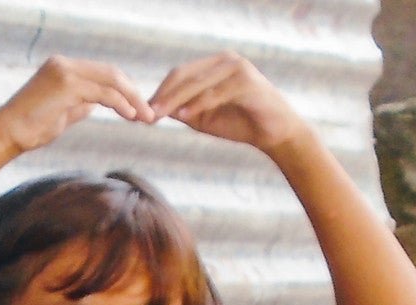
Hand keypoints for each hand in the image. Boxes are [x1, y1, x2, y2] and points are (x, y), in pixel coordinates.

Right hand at [0, 55, 154, 157]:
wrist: (3, 136)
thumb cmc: (28, 130)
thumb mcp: (61, 113)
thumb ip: (80, 104)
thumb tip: (97, 104)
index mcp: (62, 67)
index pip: (101, 73)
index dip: (122, 89)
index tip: (136, 107)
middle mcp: (64, 64)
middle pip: (110, 72)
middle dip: (132, 92)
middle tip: (148, 111)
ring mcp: (65, 72)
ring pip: (111, 80)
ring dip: (131, 98)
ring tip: (144, 115)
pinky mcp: (67, 85)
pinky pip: (103, 92)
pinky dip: (120, 103)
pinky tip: (130, 115)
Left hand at [151, 52, 309, 153]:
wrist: (273, 133)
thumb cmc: (238, 123)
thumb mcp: (202, 117)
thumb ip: (181, 109)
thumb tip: (152, 109)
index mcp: (215, 65)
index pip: (180, 74)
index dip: (160, 92)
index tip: (142, 112)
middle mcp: (226, 61)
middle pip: (184, 76)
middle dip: (163, 96)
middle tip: (145, 115)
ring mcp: (237, 68)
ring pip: (196, 83)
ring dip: (174, 100)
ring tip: (157, 115)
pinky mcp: (247, 81)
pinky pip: (215, 93)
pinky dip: (197, 103)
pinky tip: (182, 115)